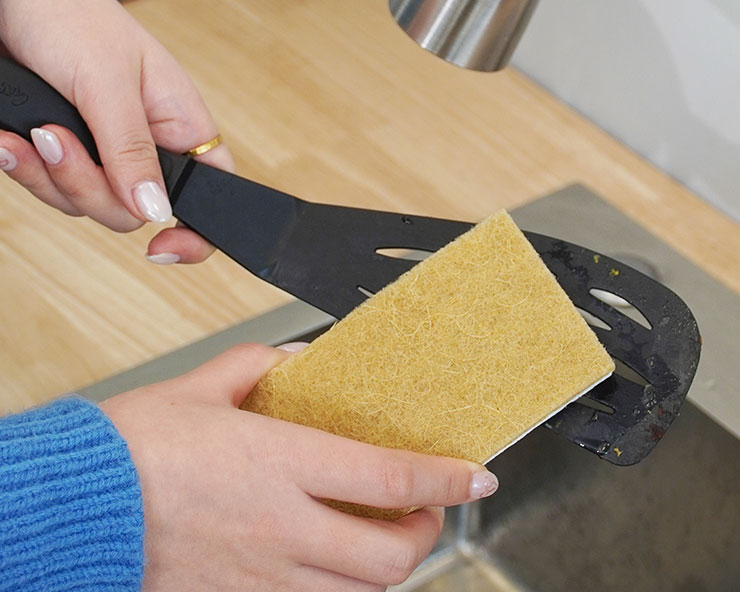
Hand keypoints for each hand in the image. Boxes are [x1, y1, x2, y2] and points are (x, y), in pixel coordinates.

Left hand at [0, 0, 232, 261]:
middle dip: (88, 186)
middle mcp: (147, 143)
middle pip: (133, 210)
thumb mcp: (107, 81)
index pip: (212, 191)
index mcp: (180, 123)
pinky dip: (26, 170)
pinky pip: (51, 189)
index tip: (164, 248)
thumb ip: (132, 149)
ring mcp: (104, 151)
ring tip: (32, 131)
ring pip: (87, 204)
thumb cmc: (69, 14)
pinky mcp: (65, 152)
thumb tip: (156, 210)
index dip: (197, 230)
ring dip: (49, 176)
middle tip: (60, 142)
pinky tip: (12, 139)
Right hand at [101, 343, 497, 591]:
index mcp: (281, 461)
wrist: (76, 505)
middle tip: (427, 508)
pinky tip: (327, 561)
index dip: (445, 478)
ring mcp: (262, 573)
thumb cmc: (136, 446)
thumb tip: (299, 358)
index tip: (477, 473)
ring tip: (384, 535)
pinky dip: (334, 587)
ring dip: (385, 566)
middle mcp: (282, 525)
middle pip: (390, 556)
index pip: (389, 477)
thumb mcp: (204, 385)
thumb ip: (261, 363)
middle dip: (426, 533)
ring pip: (355, 591)